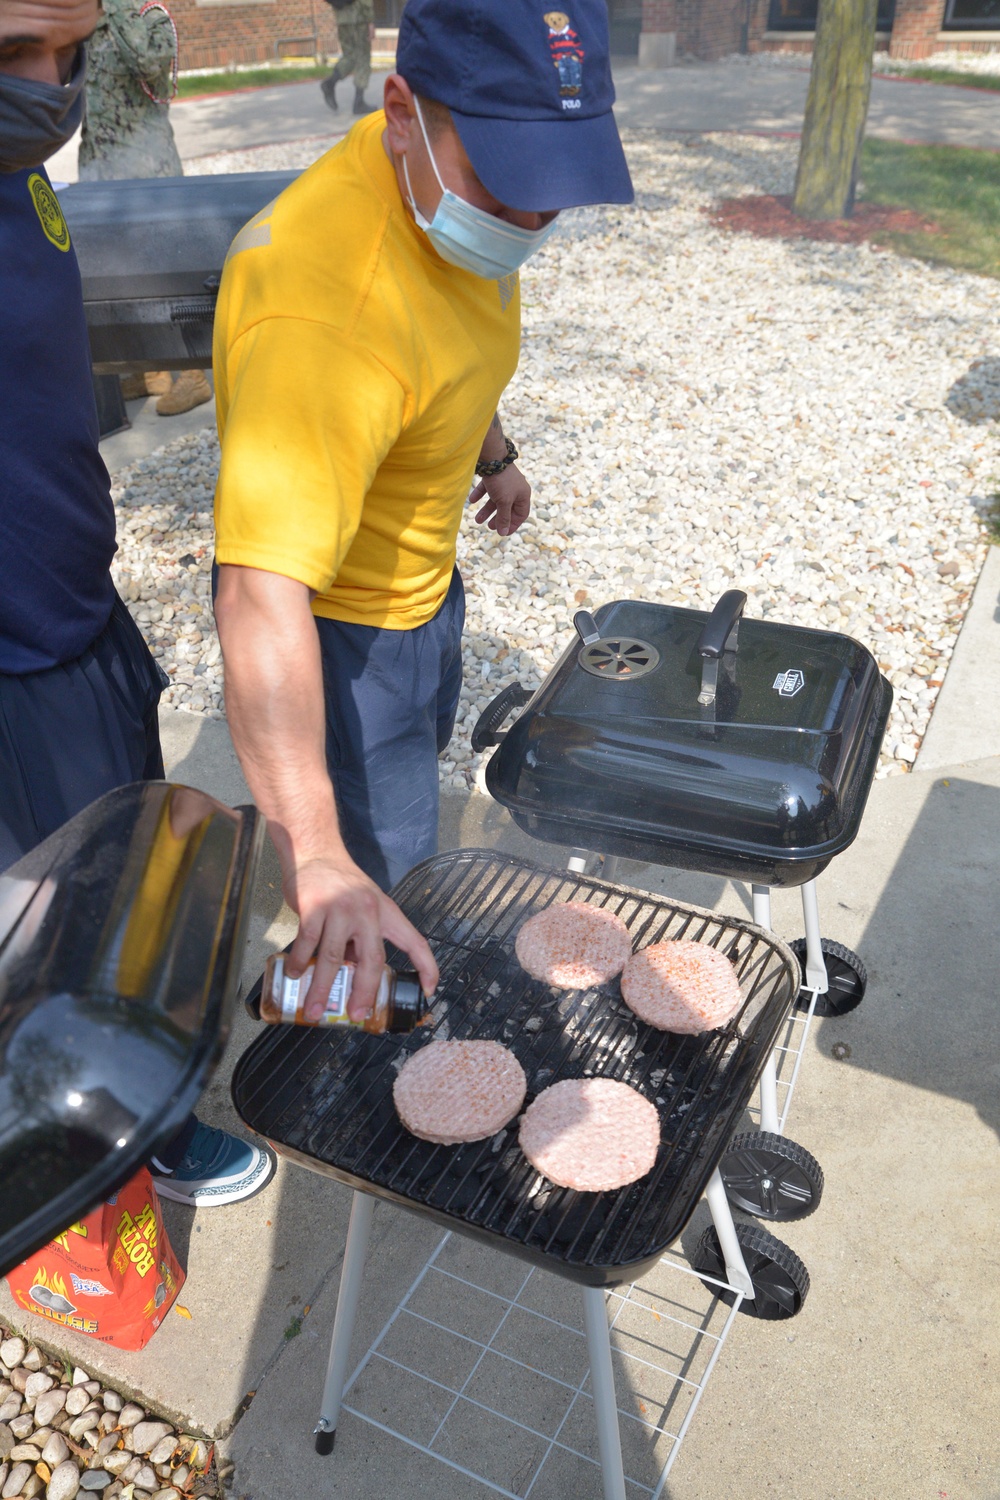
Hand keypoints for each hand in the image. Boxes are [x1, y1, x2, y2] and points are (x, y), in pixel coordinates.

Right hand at [284, 853, 438, 1022]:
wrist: (316, 853)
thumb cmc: (341, 885)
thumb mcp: (364, 906)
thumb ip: (362, 938)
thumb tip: (354, 976)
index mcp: (386, 912)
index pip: (415, 942)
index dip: (427, 967)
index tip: (429, 990)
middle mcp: (368, 911)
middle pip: (372, 960)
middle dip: (364, 992)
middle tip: (356, 1015)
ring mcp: (340, 909)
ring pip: (332, 958)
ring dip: (322, 988)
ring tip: (314, 1010)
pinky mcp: (313, 907)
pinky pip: (307, 943)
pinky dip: (299, 963)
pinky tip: (294, 974)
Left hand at [471, 464, 530, 536]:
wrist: (492, 455)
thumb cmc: (502, 480)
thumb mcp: (504, 502)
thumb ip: (503, 517)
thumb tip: (503, 532)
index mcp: (523, 495)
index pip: (521, 514)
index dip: (513, 525)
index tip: (503, 532)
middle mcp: (515, 489)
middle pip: (507, 508)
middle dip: (497, 518)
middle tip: (489, 527)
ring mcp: (505, 482)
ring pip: (496, 500)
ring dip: (486, 510)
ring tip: (476, 519)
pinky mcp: (494, 476)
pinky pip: (488, 489)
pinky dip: (480, 495)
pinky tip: (471, 501)